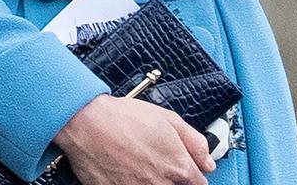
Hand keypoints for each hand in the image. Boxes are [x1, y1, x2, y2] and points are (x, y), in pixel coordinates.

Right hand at [53, 93, 215, 184]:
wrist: (88, 125)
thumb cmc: (124, 118)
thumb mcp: (168, 118)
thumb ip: (194, 141)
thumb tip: (208, 161)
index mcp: (178, 167)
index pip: (200, 184)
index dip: (194, 174)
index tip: (186, 169)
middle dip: (175, 179)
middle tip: (158, 163)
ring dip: (156, 181)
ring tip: (142, 167)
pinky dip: (135, 184)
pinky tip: (130, 173)